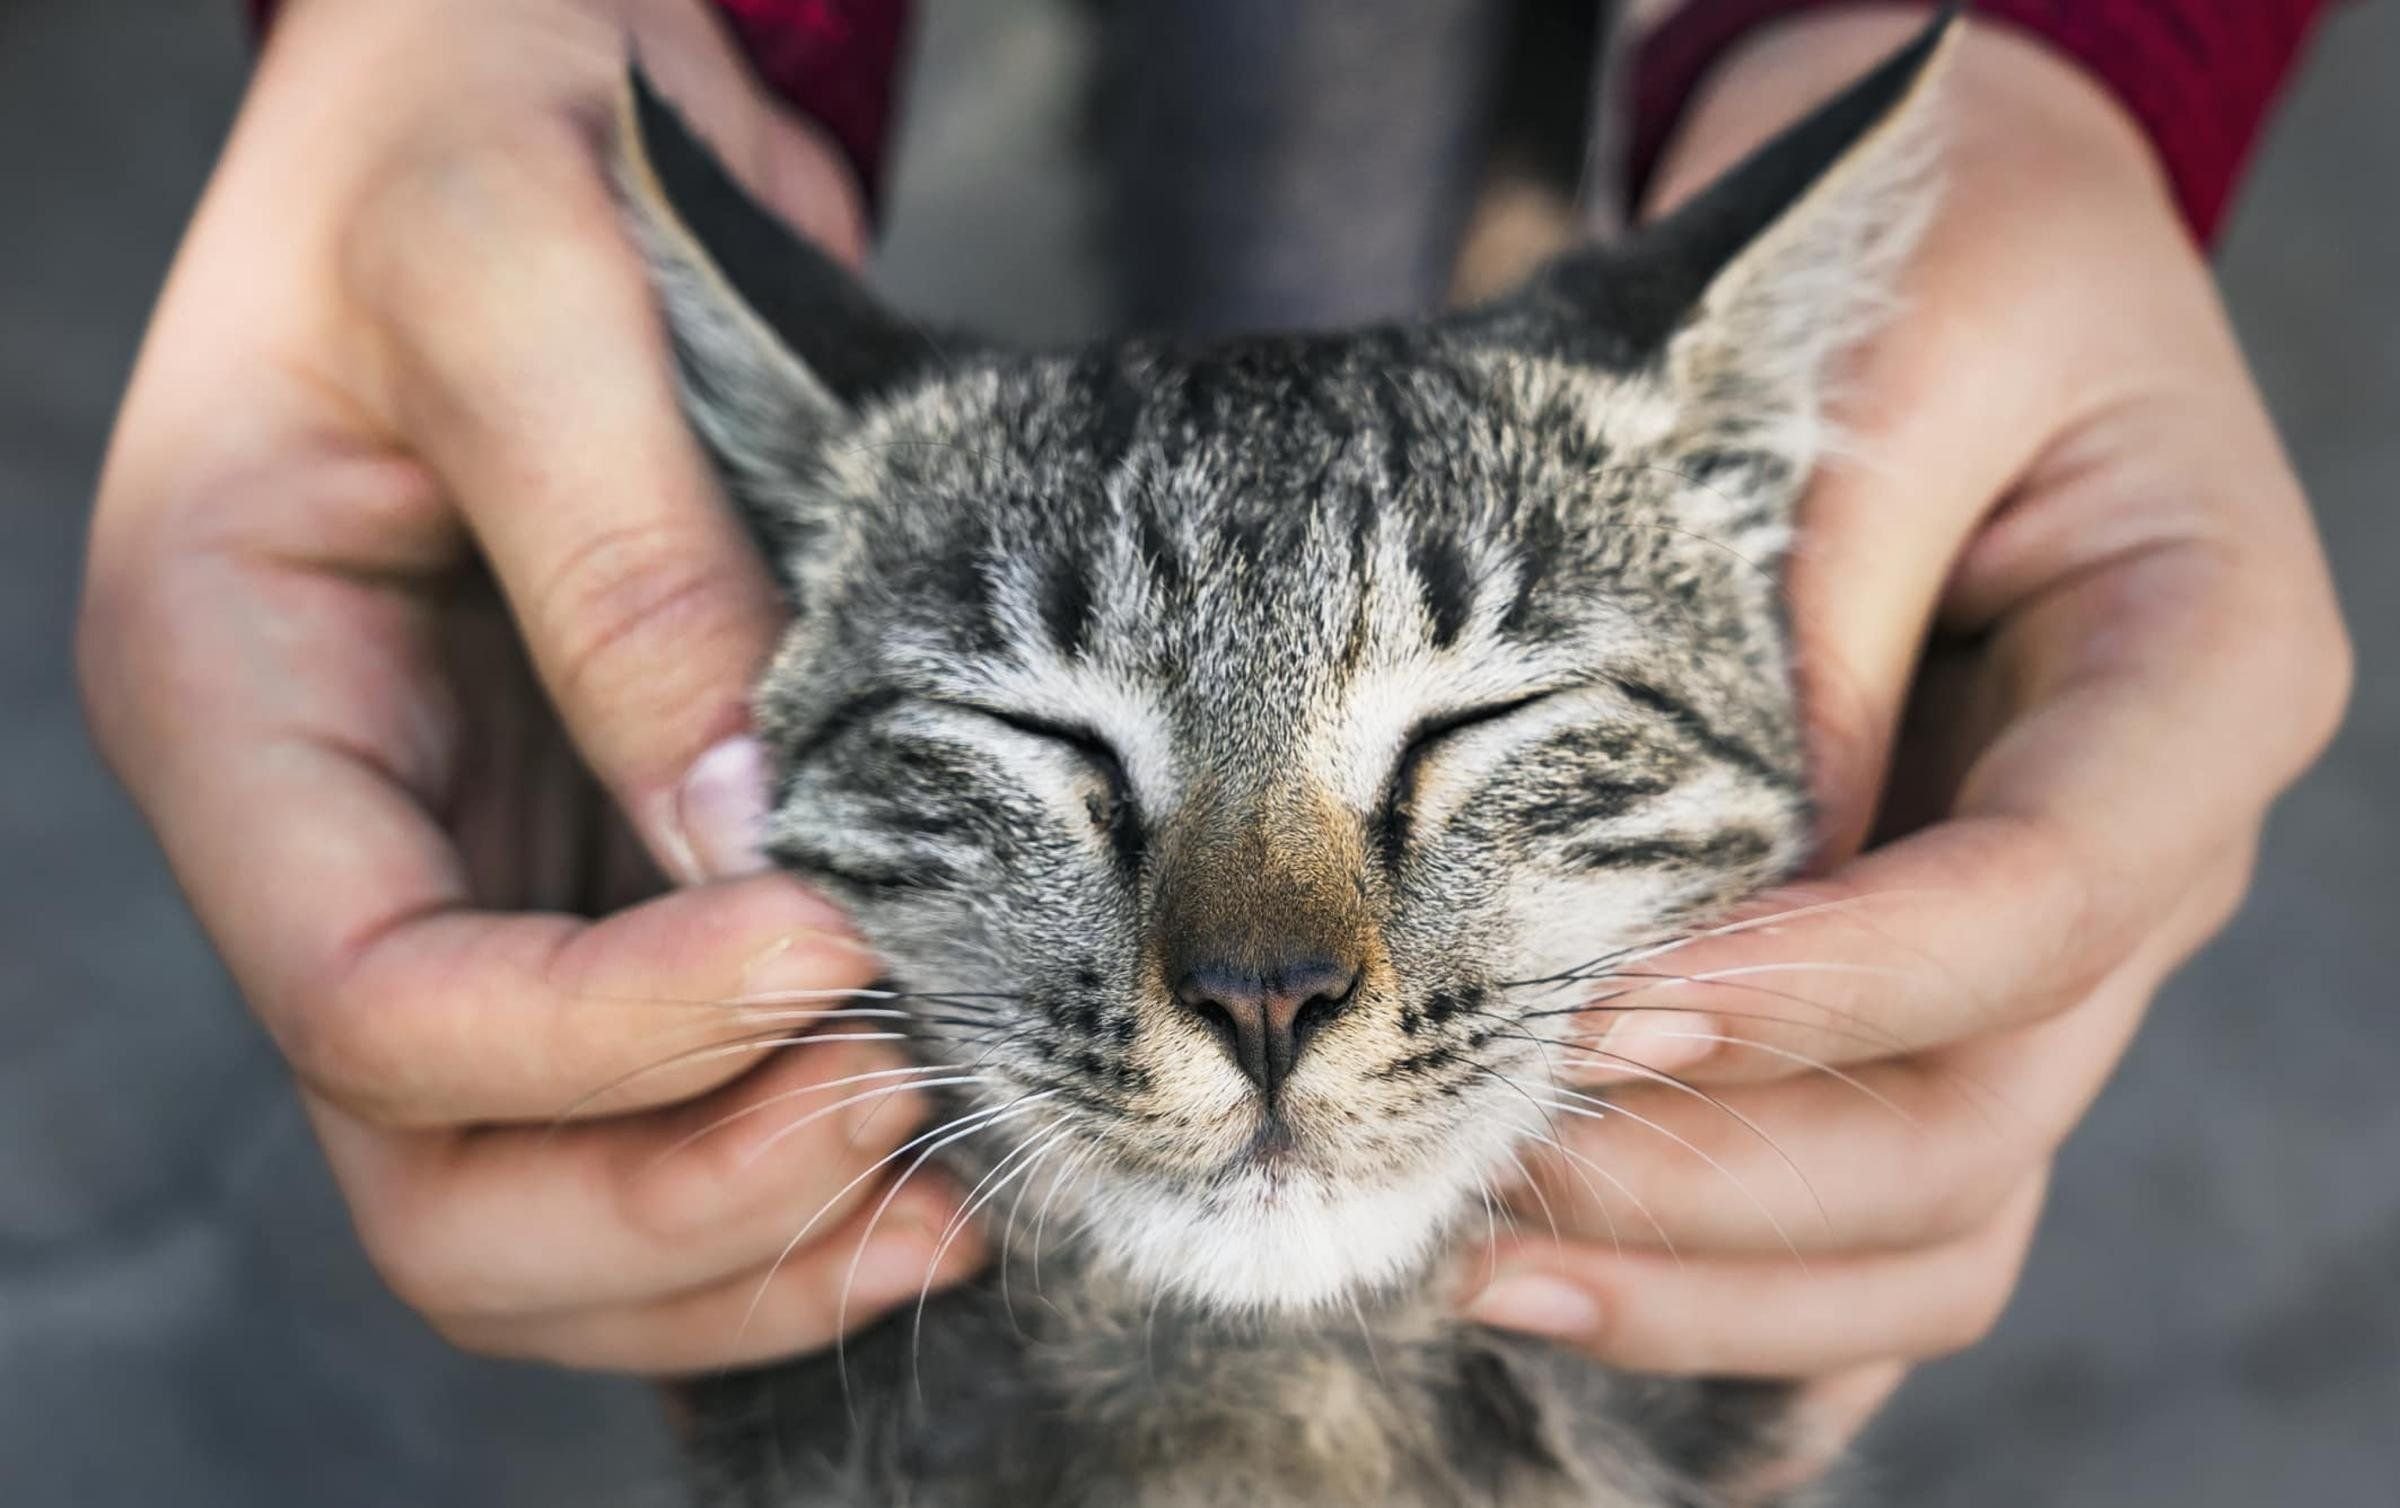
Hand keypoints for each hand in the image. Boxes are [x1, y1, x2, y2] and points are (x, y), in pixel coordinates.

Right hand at [79, 0, 977, 1371]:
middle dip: (672, 1197)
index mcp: (235, 699)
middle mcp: (337, 830)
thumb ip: (621, 558)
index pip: (372, 997)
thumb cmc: (476, 120)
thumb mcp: (522, 280)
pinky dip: (786, 1170)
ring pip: (545, 1194)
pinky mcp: (598, 865)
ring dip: (742, 1234)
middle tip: (902, 1110)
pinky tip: (935, 1150)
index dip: (606, 1034)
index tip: (834, 948)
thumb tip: (748, 840)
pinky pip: (658, 1106)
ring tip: (948, 1178)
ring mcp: (471, 868)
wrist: (524, 72)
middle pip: (439, 1175)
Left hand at [1459, 11, 2350, 1482]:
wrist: (1953, 250)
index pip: (2047, 898)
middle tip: (1496, 1160)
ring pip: (1938, 1208)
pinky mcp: (1934, 981)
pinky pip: (1880, 1192)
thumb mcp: (1887, 359)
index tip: (1607, 1012)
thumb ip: (1810, 625)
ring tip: (1484, 1259)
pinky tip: (1566, 1275)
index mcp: (2204, 673)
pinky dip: (1738, 1269)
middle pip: (1984, 1108)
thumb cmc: (1934, 259)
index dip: (1832, 988)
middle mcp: (2151, 847)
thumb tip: (1695, 903)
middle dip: (1734, 1169)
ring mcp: (2050, 943)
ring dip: (1720, 1271)